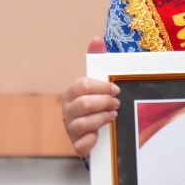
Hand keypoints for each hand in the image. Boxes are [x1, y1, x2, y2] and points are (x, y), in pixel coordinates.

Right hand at [61, 37, 118, 158]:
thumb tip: (96, 38)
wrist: (96, 131)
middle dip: (103, 102)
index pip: (82, 85)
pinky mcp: (77, 145)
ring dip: (101, 119)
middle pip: (83, 104)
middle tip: (116, 103)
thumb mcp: (98, 82)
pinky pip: (80, 145)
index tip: (116, 89)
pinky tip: (100, 136)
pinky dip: (91, 141)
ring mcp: (70, 128)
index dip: (101, 86)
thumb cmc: (98, 103)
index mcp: (72, 93)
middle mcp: (68, 110)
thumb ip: (98, 60)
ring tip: (113, 116)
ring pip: (81, 124)